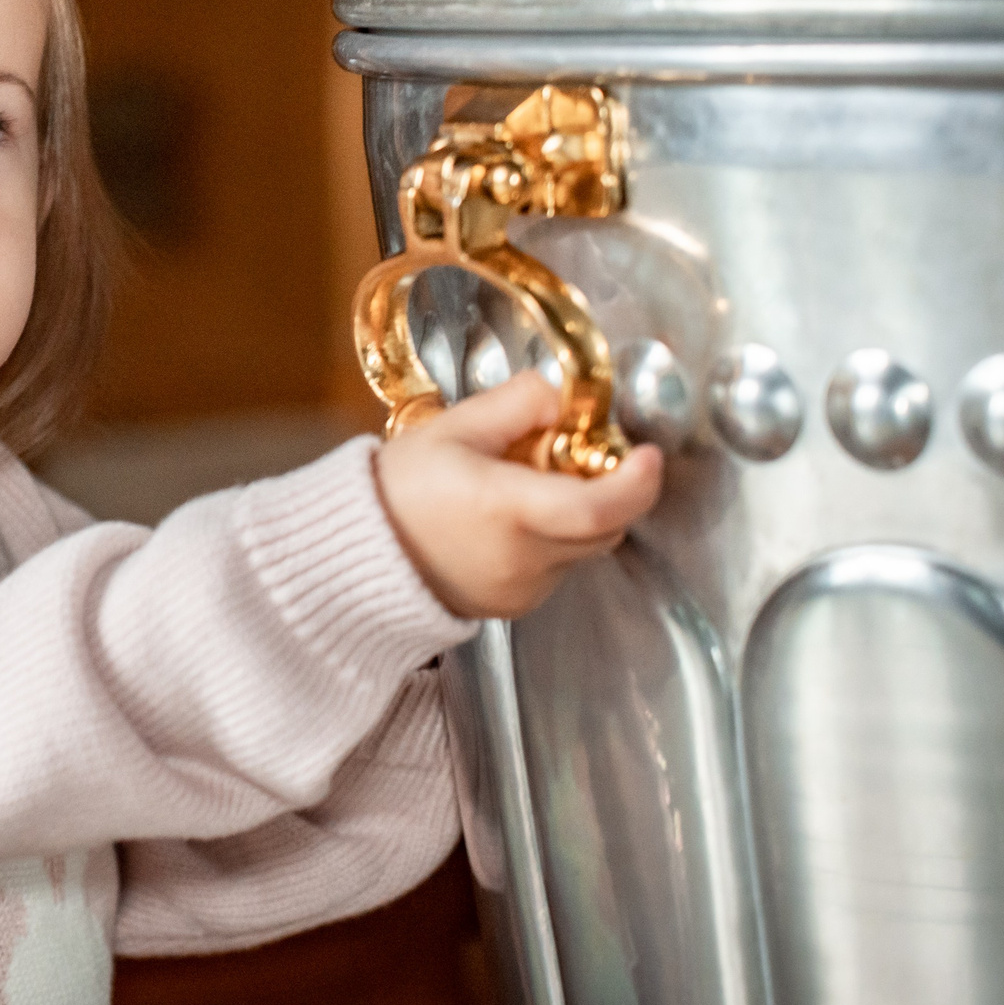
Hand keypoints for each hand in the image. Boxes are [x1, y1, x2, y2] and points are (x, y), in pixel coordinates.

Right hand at [375, 370, 663, 620]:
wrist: (356, 555)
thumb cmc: (397, 491)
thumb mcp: (452, 428)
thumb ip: (517, 404)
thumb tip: (560, 399)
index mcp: (506, 508)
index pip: (597, 507)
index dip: (636, 483)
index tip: (647, 456)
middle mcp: (523, 557)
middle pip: (604, 526)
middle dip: (607, 490)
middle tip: (573, 458)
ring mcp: (522, 588)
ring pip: (583, 548)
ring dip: (576, 515)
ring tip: (525, 486)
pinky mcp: (516, 605)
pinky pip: (557, 568)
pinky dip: (550, 540)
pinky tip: (506, 520)